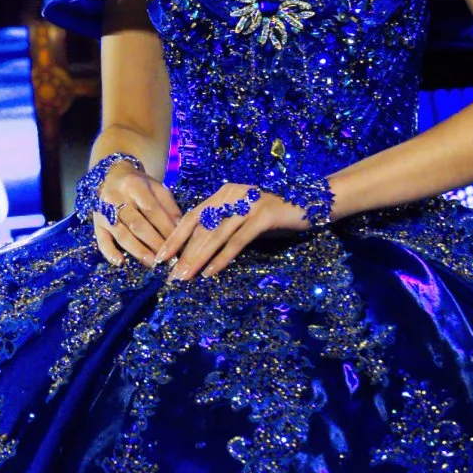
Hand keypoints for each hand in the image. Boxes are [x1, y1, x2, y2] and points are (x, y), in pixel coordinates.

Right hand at [86, 159, 184, 269]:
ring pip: (121, 234)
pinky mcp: (96, 224)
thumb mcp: (157, 189)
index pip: (152, 210)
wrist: (111, 176)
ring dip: (137, 250)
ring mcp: (104, 212)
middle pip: (137, 223)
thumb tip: (182, 229)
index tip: (178, 243)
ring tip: (152, 263)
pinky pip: (101, 240)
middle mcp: (116, 198)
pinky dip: (110, 253)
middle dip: (154, 242)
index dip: (165, 228)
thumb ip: (169, 207)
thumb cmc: (140, 185)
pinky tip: (120, 263)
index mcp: (135, 186)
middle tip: (167, 258)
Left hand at [165, 184, 318, 280]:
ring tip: (185, 277)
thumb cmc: (276, 216)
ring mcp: (248, 203)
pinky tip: (211, 272)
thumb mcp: (244, 221)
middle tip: (170, 276)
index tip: (160, 258)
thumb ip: (223, 230)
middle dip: (183, 253)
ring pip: (216, 234)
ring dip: (198, 258)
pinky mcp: (264, 215)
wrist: (312, 204)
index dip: (175, 238)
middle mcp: (232, 194)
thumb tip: (197, 253)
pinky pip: (238, 240)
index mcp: (223, 194)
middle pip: (201, 228)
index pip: (192, 217)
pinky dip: (223, 257)